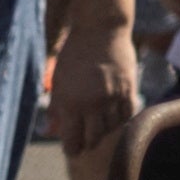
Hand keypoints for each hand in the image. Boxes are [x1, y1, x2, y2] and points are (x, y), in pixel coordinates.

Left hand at [47, 15, 136, 156]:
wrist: (100, 30)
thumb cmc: (73, 55)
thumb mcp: (58, 82)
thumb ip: (56, 108)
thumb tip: (50, 130)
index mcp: (71, 104)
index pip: (73, 141)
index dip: (72, 149)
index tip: (72, 150)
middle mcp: (93, 103)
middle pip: (94, 139)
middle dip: (88, 143)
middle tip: (86, 142)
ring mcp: (113, 96)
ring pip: (113, 127)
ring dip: (106, 130)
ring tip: (100, 126)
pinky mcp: (129, 87)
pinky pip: (128, 113)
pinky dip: (122, 118)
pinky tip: (114, 115)